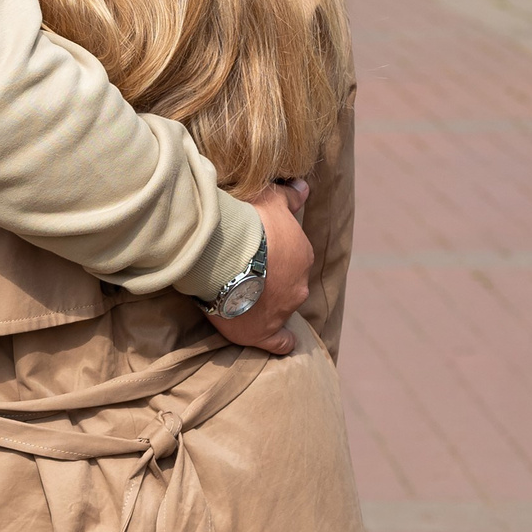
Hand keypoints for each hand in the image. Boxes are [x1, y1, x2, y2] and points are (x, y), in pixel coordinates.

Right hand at [207, 178, 312, 355]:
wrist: (226, 253)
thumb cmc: (248, 223)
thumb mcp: (271, 199)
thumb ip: (290, 197)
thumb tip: (305, 188)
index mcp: (301, 255)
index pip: (292, 258)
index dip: (275, 256)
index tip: (256, 252)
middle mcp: (299, 284)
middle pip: (289, 284)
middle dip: (273, 280)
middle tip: (247, 273)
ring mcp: (284, 310)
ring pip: (282, 308)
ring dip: (268, 304)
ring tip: (245, 298)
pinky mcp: (266, 333)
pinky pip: (279, 342)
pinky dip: (278, 341)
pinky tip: (273, 339)